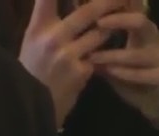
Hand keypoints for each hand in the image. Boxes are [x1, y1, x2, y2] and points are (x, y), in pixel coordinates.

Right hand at [20, 0, 124, 125]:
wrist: (34, 102)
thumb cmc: (34, 68)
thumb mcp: (33, 40)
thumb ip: (49, 22)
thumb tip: (62, 4)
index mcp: (38, 27)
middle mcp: (53, 37)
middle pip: (87, 12)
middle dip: (108, 2)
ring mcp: (69, 54)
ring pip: (101, 33)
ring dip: (112, 26)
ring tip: (125, 17)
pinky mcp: (83, 71)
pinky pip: (103, 56)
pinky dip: (110, 53)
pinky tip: (118, 52)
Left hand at [88, 1, 158, 127]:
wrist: (151, 100)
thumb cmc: (127, 72)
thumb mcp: (111, 52)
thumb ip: (98, 38)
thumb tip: (72, 20)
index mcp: (144, 29)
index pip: (134, 8)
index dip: (117, 4)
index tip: (95, 5)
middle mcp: (157, 38)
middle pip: (141, 21)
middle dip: (119, 20)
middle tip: (97, 23)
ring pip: (139, 53)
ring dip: (114, 55)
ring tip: (93, 57)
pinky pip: (145, 73)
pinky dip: (126, 73)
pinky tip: (110, 71)